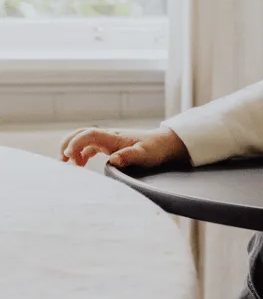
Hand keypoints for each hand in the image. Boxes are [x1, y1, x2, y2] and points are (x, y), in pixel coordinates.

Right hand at [60, 126, 188, 168]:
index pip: (89, 134)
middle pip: (81, 133)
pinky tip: (81, 164)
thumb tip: (113, 160)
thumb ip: (130, 156)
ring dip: (73, 149)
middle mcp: (109, 136)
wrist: (164, 144)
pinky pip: (90, 146)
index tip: (69, 156)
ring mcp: (108, 140)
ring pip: (83, 139)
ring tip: (70, 165)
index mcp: (114, 137)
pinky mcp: (110, 145)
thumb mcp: (145, 155)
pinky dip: (81, 153)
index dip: (76, 143)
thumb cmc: (155, 149)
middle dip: (67, 144)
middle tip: (63, 161)